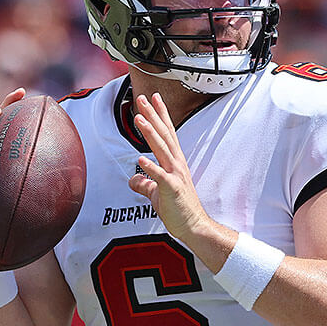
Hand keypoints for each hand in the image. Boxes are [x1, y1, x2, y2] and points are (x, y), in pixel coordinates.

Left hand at [128, 93, 209, 241]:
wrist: (193, 226)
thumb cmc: (178, 208)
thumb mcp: (156, 193)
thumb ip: (144, 182)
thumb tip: (133, 179)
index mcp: (174, 161)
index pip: (167, 132)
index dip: (160, 114)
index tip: (154, 99)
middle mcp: (176, 163)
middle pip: (163, 135)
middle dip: (153, 116)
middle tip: (143, 99)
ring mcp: (175, 175)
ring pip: (161, 149)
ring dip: (150, 133)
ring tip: (139, 119)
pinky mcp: (172, 189)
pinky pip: (159, 177)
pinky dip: (150, 168)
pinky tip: (140, 159)